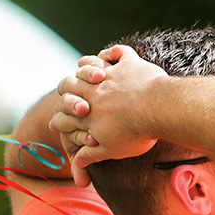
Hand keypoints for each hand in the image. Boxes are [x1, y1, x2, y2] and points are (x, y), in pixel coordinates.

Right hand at [51, 45, 166, 167]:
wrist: (158, 110)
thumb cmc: (135, 133)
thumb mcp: (111, 150)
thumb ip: (91, 155)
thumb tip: (78, 163)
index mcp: (85, 114)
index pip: (62, 116)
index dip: (58, 121)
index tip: (56, 123)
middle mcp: (92, 91)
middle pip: (68, 85)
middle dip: (66, 90)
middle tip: (70, 91)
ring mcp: (111, 75)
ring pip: (89, 64)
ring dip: (87, 66)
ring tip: (91, 72)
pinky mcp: (130, 64)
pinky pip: (120, 52)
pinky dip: (115, 52)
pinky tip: (114, 54)